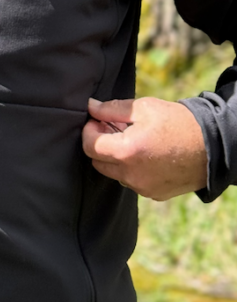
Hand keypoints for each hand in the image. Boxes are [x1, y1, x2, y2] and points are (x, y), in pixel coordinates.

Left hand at [82, 96, 207, 199]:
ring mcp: (143, 188)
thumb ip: (111, 109)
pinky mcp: (154, 194)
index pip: (89, 146)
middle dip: (99, 143)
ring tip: (129, 139)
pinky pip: (131, 182)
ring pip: (113, 173)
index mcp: (127, 152)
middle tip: (111, 127)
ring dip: (114, 157)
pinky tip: (142, 153)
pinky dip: (129, 168)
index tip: (97, 120)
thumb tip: (90, 107)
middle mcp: (132, 175)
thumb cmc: (176, 123)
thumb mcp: (143, 108)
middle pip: (98, 162)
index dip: (89, 130)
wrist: (212, 147)